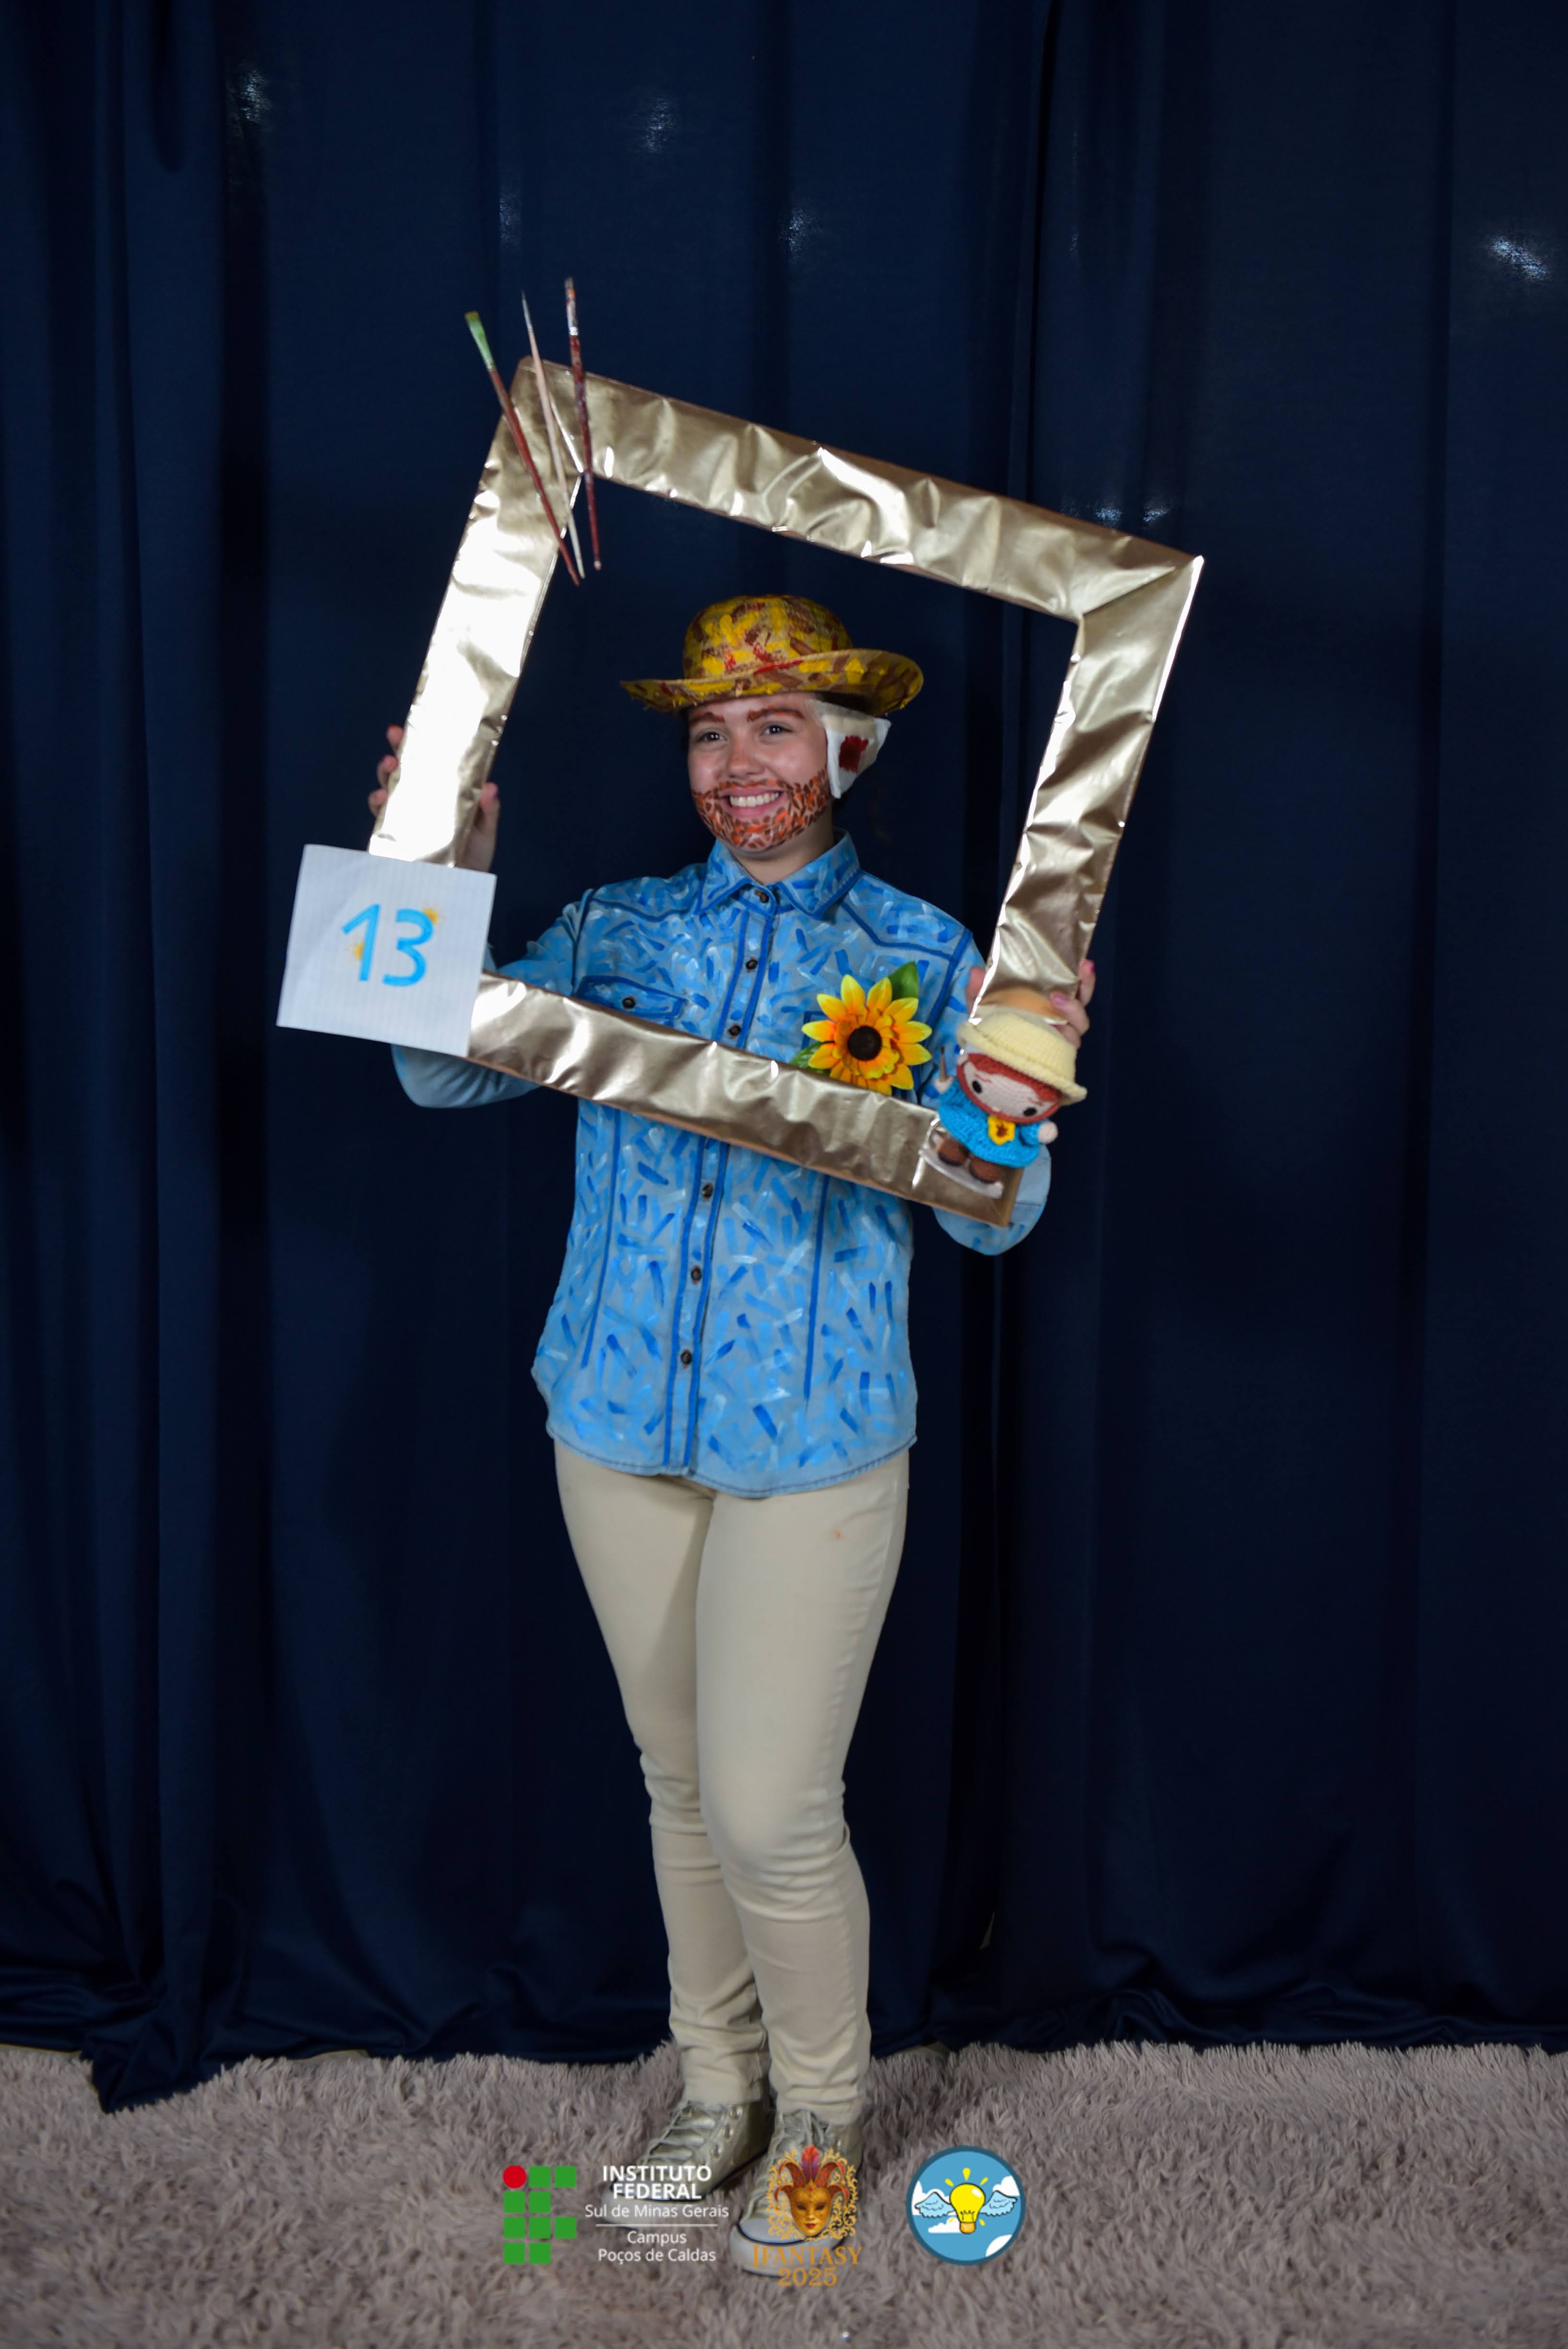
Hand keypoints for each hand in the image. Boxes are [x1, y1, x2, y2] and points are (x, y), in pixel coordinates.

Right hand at [367, 722, 500, 873]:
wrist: (459, 888)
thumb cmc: (474, 856)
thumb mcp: (486, 832)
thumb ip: (488, 812)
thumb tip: (491, 787)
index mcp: (444, 792)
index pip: (432, 762)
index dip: (423, 741)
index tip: (417, 723)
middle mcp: (422, 799)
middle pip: (407, 769)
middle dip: (399, 749)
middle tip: (396, 736)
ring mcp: (406, 815)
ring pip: (390, 786)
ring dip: (386, 773)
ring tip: (389, 766)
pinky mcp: (393, 834)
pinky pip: (381, 815)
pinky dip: (378, 803)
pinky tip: (381, 797)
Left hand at [964, 956, 1095, 1043]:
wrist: (988, 1061)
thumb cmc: (991, 1027)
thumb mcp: (982, 1006)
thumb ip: (978, 990)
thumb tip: (975, 971)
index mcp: (1047, 1001)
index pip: (1072, 986)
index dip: (1082, 975)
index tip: (1083, 961)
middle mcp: (1059, 1018)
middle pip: (1083, 1001)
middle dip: (1086, 984)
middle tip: (1083, 968)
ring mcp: (1061, 1037)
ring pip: (1080, 1023)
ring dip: (1072, 1008)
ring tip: (1055, 998)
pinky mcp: (1058, 1054)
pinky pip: (1069, 1044)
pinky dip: (1066, 1035)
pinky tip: (1056, 1028)